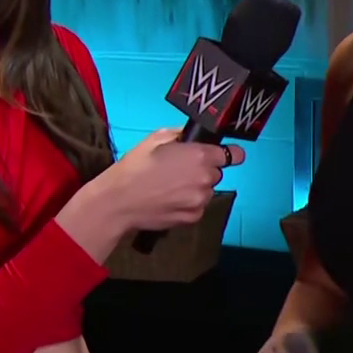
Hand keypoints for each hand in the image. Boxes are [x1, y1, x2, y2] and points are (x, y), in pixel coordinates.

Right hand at [105, 128, 242, 232]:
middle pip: (216, 173)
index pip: (234, 155)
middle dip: (204, 170)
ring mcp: (201, 201)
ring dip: (196, 188)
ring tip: (171, 187)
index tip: (220, 155)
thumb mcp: (155, 138)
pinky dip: (189, 203)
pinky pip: (198, 207)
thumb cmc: (135, 166)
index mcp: (200, 156)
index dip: (228, 153)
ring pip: (207, 190)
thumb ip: (180, 135)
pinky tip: (169, 200)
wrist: (118, 202)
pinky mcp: (194, 218)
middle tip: (179, 170)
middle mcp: (206, 179)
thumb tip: (192, 136)